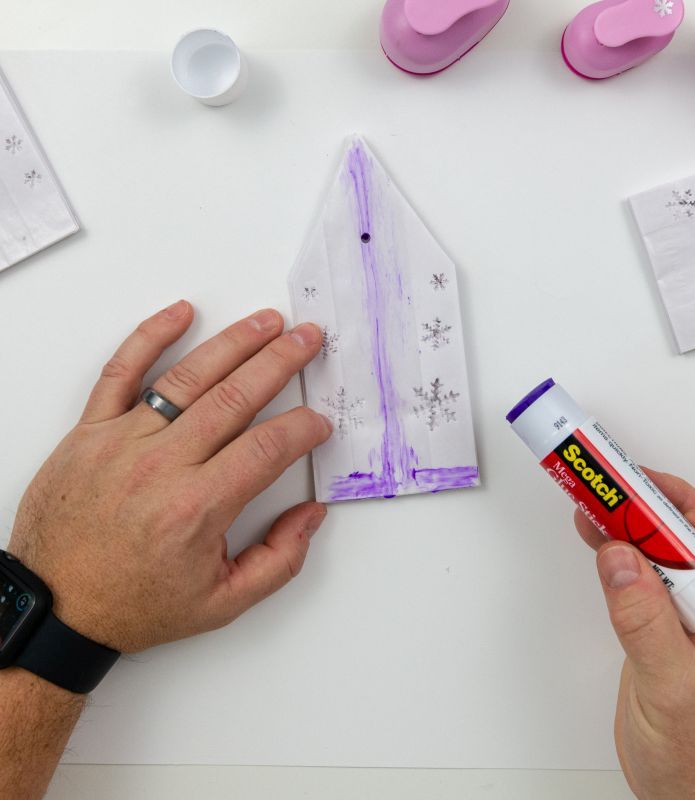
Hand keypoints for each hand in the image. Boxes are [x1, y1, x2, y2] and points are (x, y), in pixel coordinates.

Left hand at [8, 301, 332, 652]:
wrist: (56, 608)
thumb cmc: (135, 603)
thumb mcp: (223, 603)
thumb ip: (280, 560)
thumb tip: (312, 514)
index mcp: (197, 508)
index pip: (267, 447)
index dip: (303, 427)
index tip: (318, 422)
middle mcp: (160, 467)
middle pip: (237, 397)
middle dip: (282, 361)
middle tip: (308, 339)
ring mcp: (121, 442)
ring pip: (188, 377)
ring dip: (235, 342)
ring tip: (267, 322)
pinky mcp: (90, 432)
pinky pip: (120, 371)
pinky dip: (150, 336)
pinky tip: (181, 313)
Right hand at [575, 470, 694, 799]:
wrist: (680, 799)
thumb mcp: (675, 689)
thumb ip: (646, 621)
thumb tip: (622, 560)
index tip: (692, 522)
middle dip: (676, 513)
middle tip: (635, 493)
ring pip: (681, 554)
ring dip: (644, 527)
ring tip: (610, 504)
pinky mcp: (670, 623)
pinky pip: (651, 575)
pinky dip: (624, 553)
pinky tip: (600, 537)